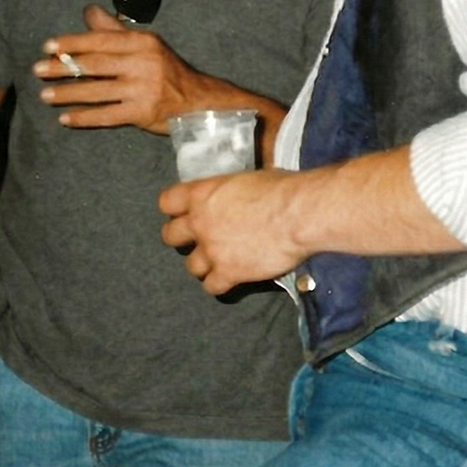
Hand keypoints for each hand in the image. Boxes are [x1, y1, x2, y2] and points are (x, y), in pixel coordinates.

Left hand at [33, 5, 214, 133]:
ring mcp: (143, 89)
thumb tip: (88, 10)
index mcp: (142, 42)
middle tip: (37, 71)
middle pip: (95, 65)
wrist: (198, 101)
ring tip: (46, 96)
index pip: (100, 40)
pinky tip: (65, 119)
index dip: (72, 42)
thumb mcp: (145, 44)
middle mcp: (143, 63)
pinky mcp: (143, 113)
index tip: (48, 46)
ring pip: (98, 91)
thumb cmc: (166, 69)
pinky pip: (107, 115)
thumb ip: (114, 30)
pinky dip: (84, 118)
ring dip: (68, 94)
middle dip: (63, 68)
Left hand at [159, 168, 308, 294]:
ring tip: (217, 261)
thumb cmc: (281, 189)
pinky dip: (219, 284)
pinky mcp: (229, 272)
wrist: (299, 214)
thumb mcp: (246, 179)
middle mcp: (200, 222)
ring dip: (203, 264)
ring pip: (191, 266)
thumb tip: (234, 196)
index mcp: (202, 194)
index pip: (167, 202)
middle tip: (198, 239)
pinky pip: (211, 287)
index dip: (174, 209)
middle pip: (171, 236)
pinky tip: (230, 278)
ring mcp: (212, 250)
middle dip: (182, 238)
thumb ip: (229, 192)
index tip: (183, 213)